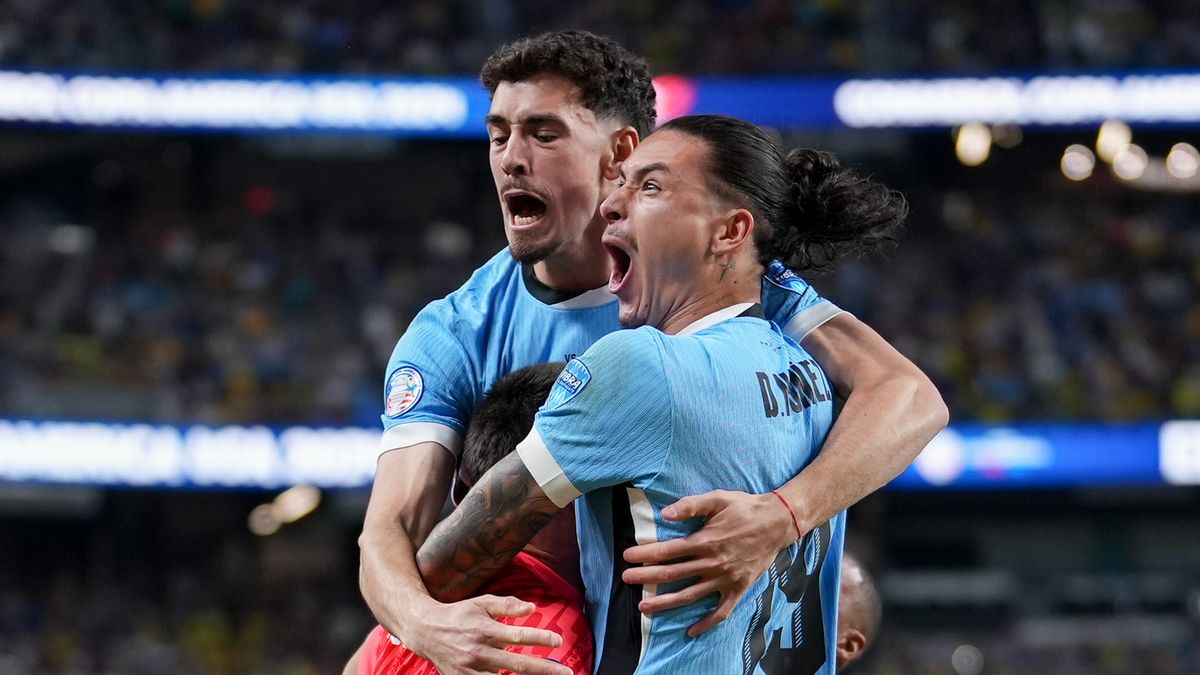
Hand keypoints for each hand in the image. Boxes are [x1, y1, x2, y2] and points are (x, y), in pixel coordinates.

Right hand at [398, 594, 571, 674]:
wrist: (426, 631)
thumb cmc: (459, 614)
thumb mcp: (482, 603)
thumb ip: (507, 605)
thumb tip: (533, 608)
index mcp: (486, 630)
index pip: (519, 636)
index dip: (541, 639)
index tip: (558, 642)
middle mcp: (480, 652)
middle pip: (518, 665)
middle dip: (545, 670)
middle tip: (567, 674)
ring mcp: (471, 670)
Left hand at [621, 489, 796, 636]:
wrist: (778, 523)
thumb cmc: (745, 508)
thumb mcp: (718, 498)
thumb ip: (691, 505)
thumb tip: (665, 513)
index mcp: (705, 541)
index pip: (667, 551)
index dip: (645, 554)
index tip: (627, 557)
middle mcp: (712, 563)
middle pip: (673, 575)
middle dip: (646, 577)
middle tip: (626, 579)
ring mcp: (725, 579)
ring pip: (690, 595)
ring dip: (665, 603)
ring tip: (644, 607)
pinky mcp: (738, 589)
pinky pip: (721, 611)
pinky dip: (706, 623)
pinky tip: (691, 631)